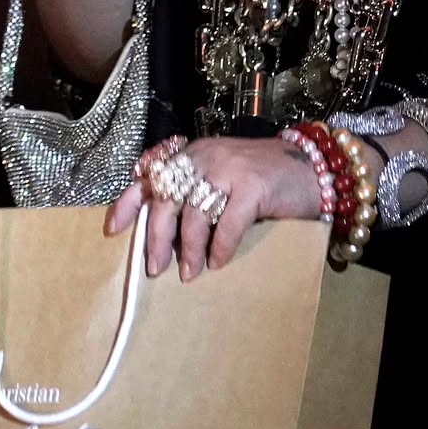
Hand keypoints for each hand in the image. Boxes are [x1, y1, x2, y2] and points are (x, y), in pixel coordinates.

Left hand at [106, 136, 325, 280]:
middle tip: (153, 267)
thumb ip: (195, 190)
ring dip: (188, 249)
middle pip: (167, 198)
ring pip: (195, 213)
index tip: (113, 230)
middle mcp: (206, 156)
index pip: (151, 174)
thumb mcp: (222, 176)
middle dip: (156, 237)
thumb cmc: (264, 178)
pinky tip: (218, 263)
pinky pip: (228, 222)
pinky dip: (221, 247)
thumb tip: (160, 231)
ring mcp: (230, 168)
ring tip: (187, 274)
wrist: (314, 168)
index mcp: (194, 154)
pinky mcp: (253, 185)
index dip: (129, 202)